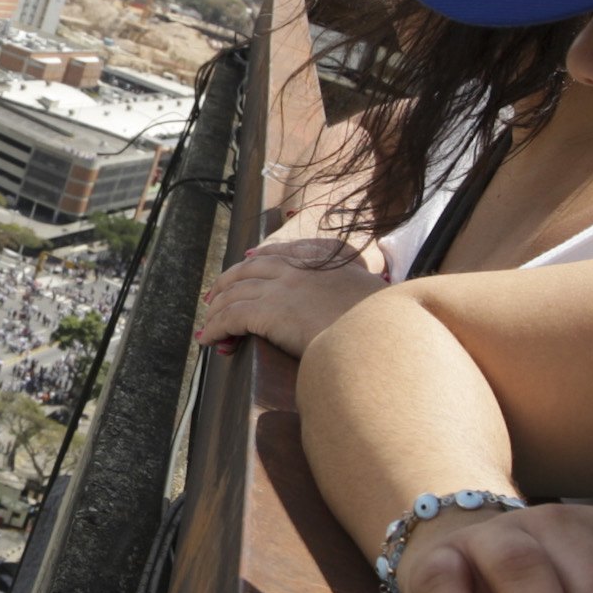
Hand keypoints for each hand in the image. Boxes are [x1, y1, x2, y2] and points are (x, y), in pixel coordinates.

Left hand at [196, 238, 383, 357]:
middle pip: (249, 269)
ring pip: (234, 293)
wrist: (379, 335)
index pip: (281, 253)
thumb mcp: (377, 294)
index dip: (258, 259)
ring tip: (206, 323)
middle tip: (214, 296)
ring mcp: (281, 288)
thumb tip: (366, 294)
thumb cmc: (386, 323)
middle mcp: (298, 270)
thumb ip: (361, 288)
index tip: (247, 262)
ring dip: (216, 309)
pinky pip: (229, 318)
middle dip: (227, 282)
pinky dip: (214, 328)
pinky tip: (208, 339)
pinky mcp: (267, 312)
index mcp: (323, 261)